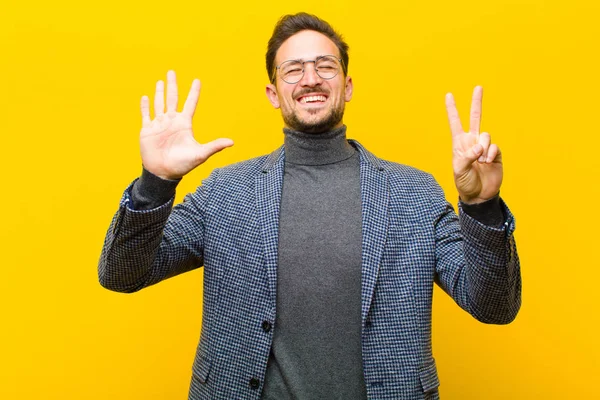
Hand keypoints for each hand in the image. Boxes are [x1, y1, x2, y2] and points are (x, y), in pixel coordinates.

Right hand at [140, 70, 233, 179]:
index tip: (197, 80)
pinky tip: (145, 97)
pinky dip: (145, 106)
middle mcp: (172, 121)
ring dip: (159, 93)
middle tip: (171, 72)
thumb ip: (214, 146)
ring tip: (160, 81)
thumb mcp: (200, 154)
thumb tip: (232, 142)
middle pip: (172, 98)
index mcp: (184, 124)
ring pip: (159, 104)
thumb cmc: (183, 165)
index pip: (190, 104)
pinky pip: (146, 115)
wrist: (163, 173)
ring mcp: (159, 125)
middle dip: (172, 85)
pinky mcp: (147, 130)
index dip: (193, 92)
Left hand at [445, 86, 501, 203]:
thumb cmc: (465, 182)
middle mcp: (472, 141)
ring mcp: (484, 146)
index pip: (455, 122)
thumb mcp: (460, 171)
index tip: (449, 95)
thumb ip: (467, 157)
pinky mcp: (495, 153)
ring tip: (481, 161)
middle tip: (478, 87)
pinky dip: (491, 153)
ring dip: (483, 147)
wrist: (479, 194)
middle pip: (475, 118)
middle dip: (476, 102)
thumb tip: (479, 147)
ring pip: (486, 135)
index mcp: (459, 143)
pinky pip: (494, 146)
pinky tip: (488, 162)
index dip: (452, 109)